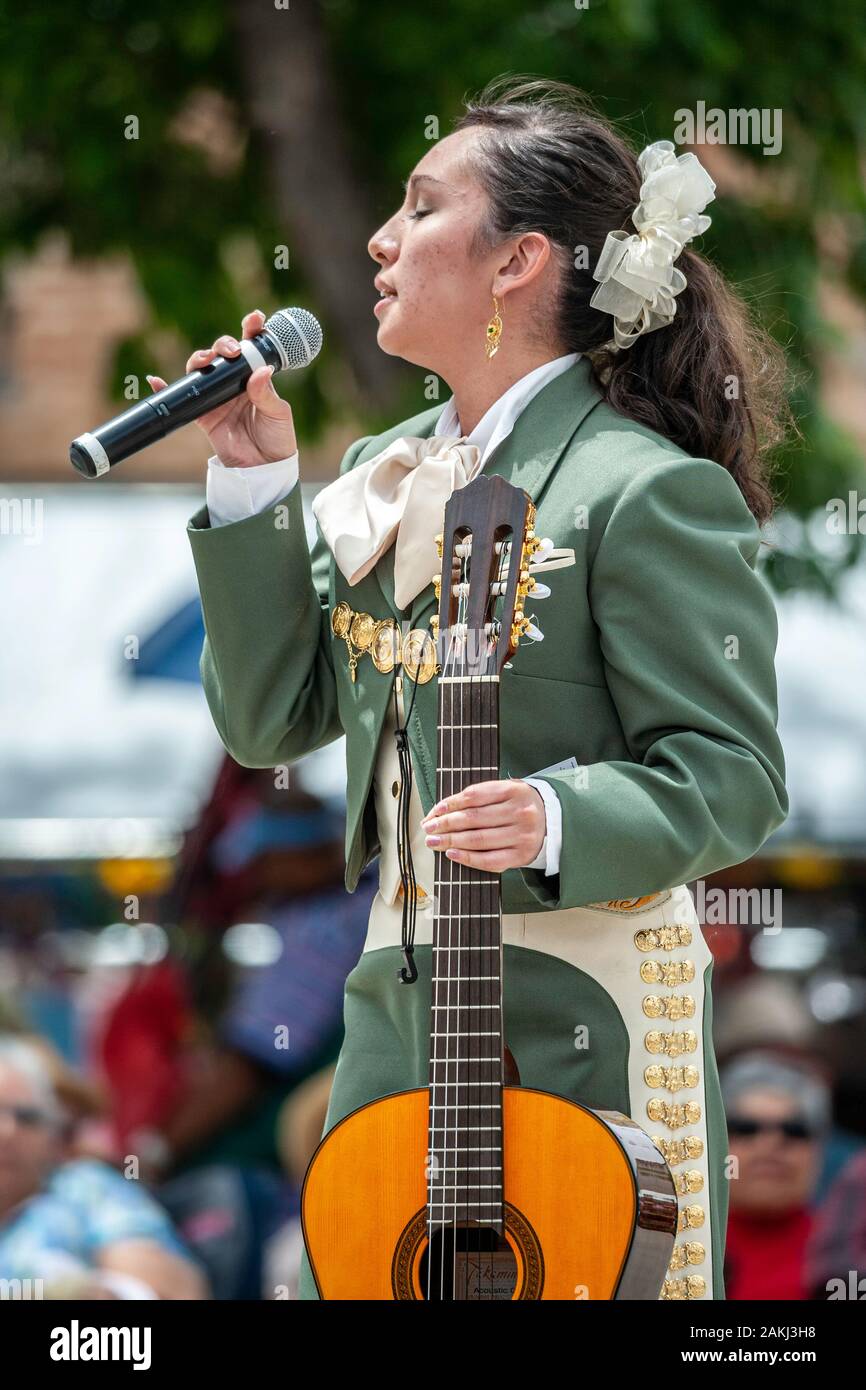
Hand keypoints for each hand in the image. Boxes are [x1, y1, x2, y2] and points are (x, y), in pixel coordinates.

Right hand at [146, 309, 297, 467]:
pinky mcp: (203, 414)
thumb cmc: (277, 439)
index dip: (251, 329)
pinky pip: (182, 398)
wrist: (263, 470)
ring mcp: (217, 396)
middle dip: (223, 344)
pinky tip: (155, 380)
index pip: (252, 348)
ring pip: (203, 369)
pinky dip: (165, 388)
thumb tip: (260, 371)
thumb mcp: (278, 415)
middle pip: (222, 354)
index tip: (254, 319)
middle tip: (231, 350)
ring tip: (206, 361)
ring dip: (200, 359)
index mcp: (256, 377)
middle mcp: (235, 382)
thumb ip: (266, 394)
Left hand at [421, 779, 545, 871]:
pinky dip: (467, 858)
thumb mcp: (505, 791)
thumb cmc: (519, 805)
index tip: (434, 811)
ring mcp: (522, 835)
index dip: (450, 804)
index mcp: (514, 790)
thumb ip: (477, 797)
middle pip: (474, 819)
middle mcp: (520, 812)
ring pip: (479, 839)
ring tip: (434, 841)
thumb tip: (441, 810)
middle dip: (446, 824)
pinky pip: (489, 860)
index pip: (474, 796)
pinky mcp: (521, 856)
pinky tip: (452, 853)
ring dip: (451, 841)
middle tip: (428, 828)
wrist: (552, 822)